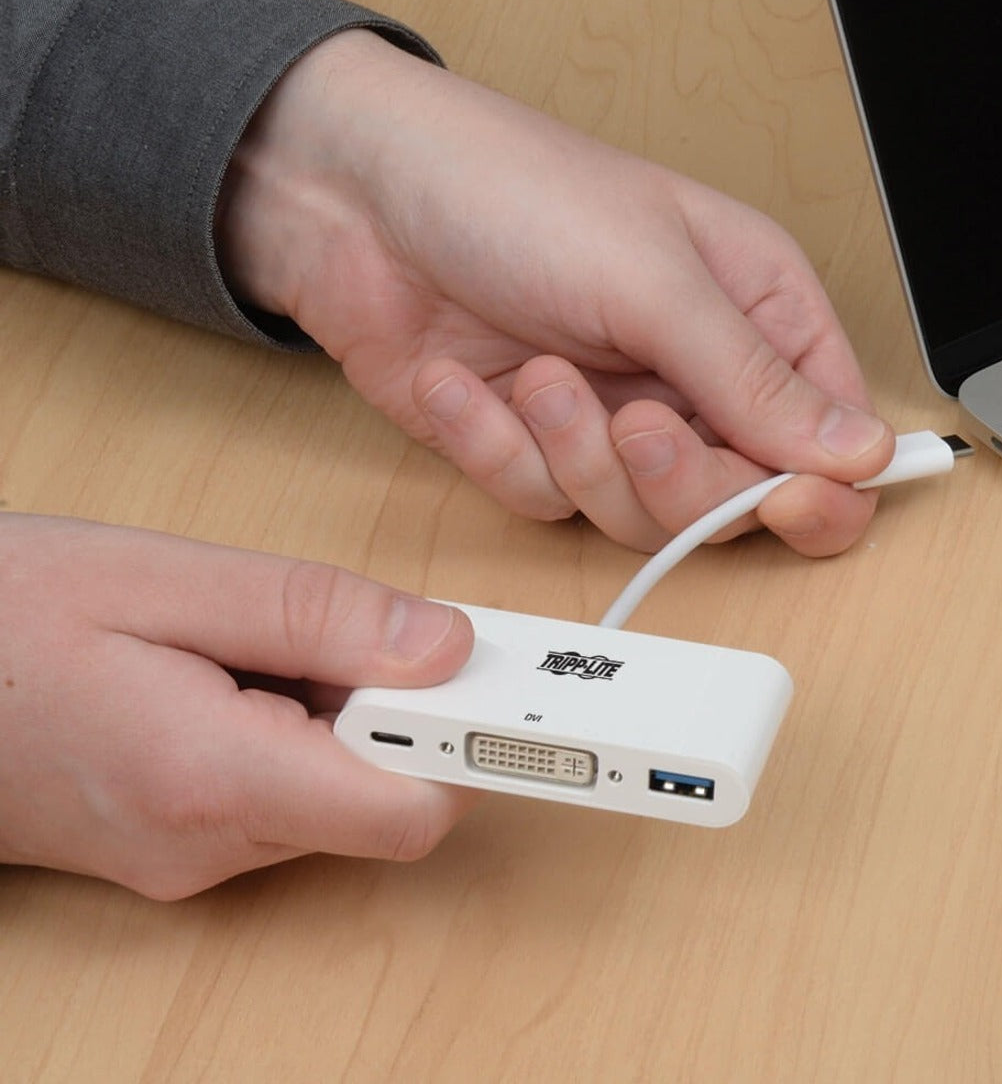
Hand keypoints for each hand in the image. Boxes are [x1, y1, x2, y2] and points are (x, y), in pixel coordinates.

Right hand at [0, 514, 475, 899]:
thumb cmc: (5, 612)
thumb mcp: (166, 580)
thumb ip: (317, 614)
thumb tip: (445, 645)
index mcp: (213, 781)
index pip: (410, 807)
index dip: (478, 744)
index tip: (517, 682)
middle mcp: (209, 845)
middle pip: (383, 797)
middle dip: (409, 706)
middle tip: (382, 617)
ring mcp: (189, 855)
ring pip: (337, 791)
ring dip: (348, 708)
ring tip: (274, 626)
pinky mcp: (177, 839)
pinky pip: (285, 790)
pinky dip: (301, 726)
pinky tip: (244, 659)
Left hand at [216, 31, 893, 555]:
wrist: (351, 193)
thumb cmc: (511, 189)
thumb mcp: (652, 277)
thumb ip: (755, 379)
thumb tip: (861, 455)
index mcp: (755, 311)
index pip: (829, 435)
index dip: (820, 487)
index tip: (786, 501)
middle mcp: (691, 374)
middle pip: (734, 498)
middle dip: (678, 479)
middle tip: (635, 426)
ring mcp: (609, 415)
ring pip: (636, 515)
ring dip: (577, 456)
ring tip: (534, 375)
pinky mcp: (529, 445)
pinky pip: (541, 500)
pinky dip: (498, 450)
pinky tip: (462, 382)